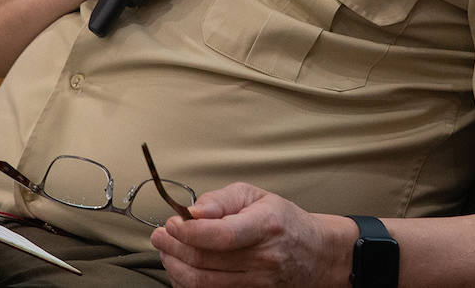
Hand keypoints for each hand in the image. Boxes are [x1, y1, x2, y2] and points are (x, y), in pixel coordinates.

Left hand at [151, 182, 352, 287]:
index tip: (172, 223)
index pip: (221, 235)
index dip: (189, 232)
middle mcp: (263, 259)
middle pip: (205, 261)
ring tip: (167, 251)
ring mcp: (257, 283)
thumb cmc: (283, 221)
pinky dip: (188, 284)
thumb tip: (193, 210)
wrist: (315, 254)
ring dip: (175, 267)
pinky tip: (182, 269)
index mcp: (266, 226)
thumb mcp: (257, 196)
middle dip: (173, 248)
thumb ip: (222, 200)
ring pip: (202, 283)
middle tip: (160, 235)